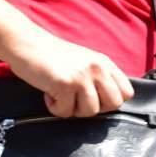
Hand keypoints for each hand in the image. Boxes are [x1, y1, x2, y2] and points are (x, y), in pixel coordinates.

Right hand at [3, 32, 133, 117]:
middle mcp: (98, 68)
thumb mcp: (85, 61)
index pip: (127, 92)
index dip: (111, 102)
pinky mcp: (65, 84)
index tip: (94, 99)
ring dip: (72, 109)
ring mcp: (82, 76)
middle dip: (94, 109)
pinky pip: (65, 112)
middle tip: (76, 100)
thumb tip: (109, 103)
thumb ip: (100, 77)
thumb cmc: (54, 56)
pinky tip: (49, 94)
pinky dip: (54, 108)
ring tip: (60, 95)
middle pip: (114, 104)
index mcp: (105, 63)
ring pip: (90, 112)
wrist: (28, 45)